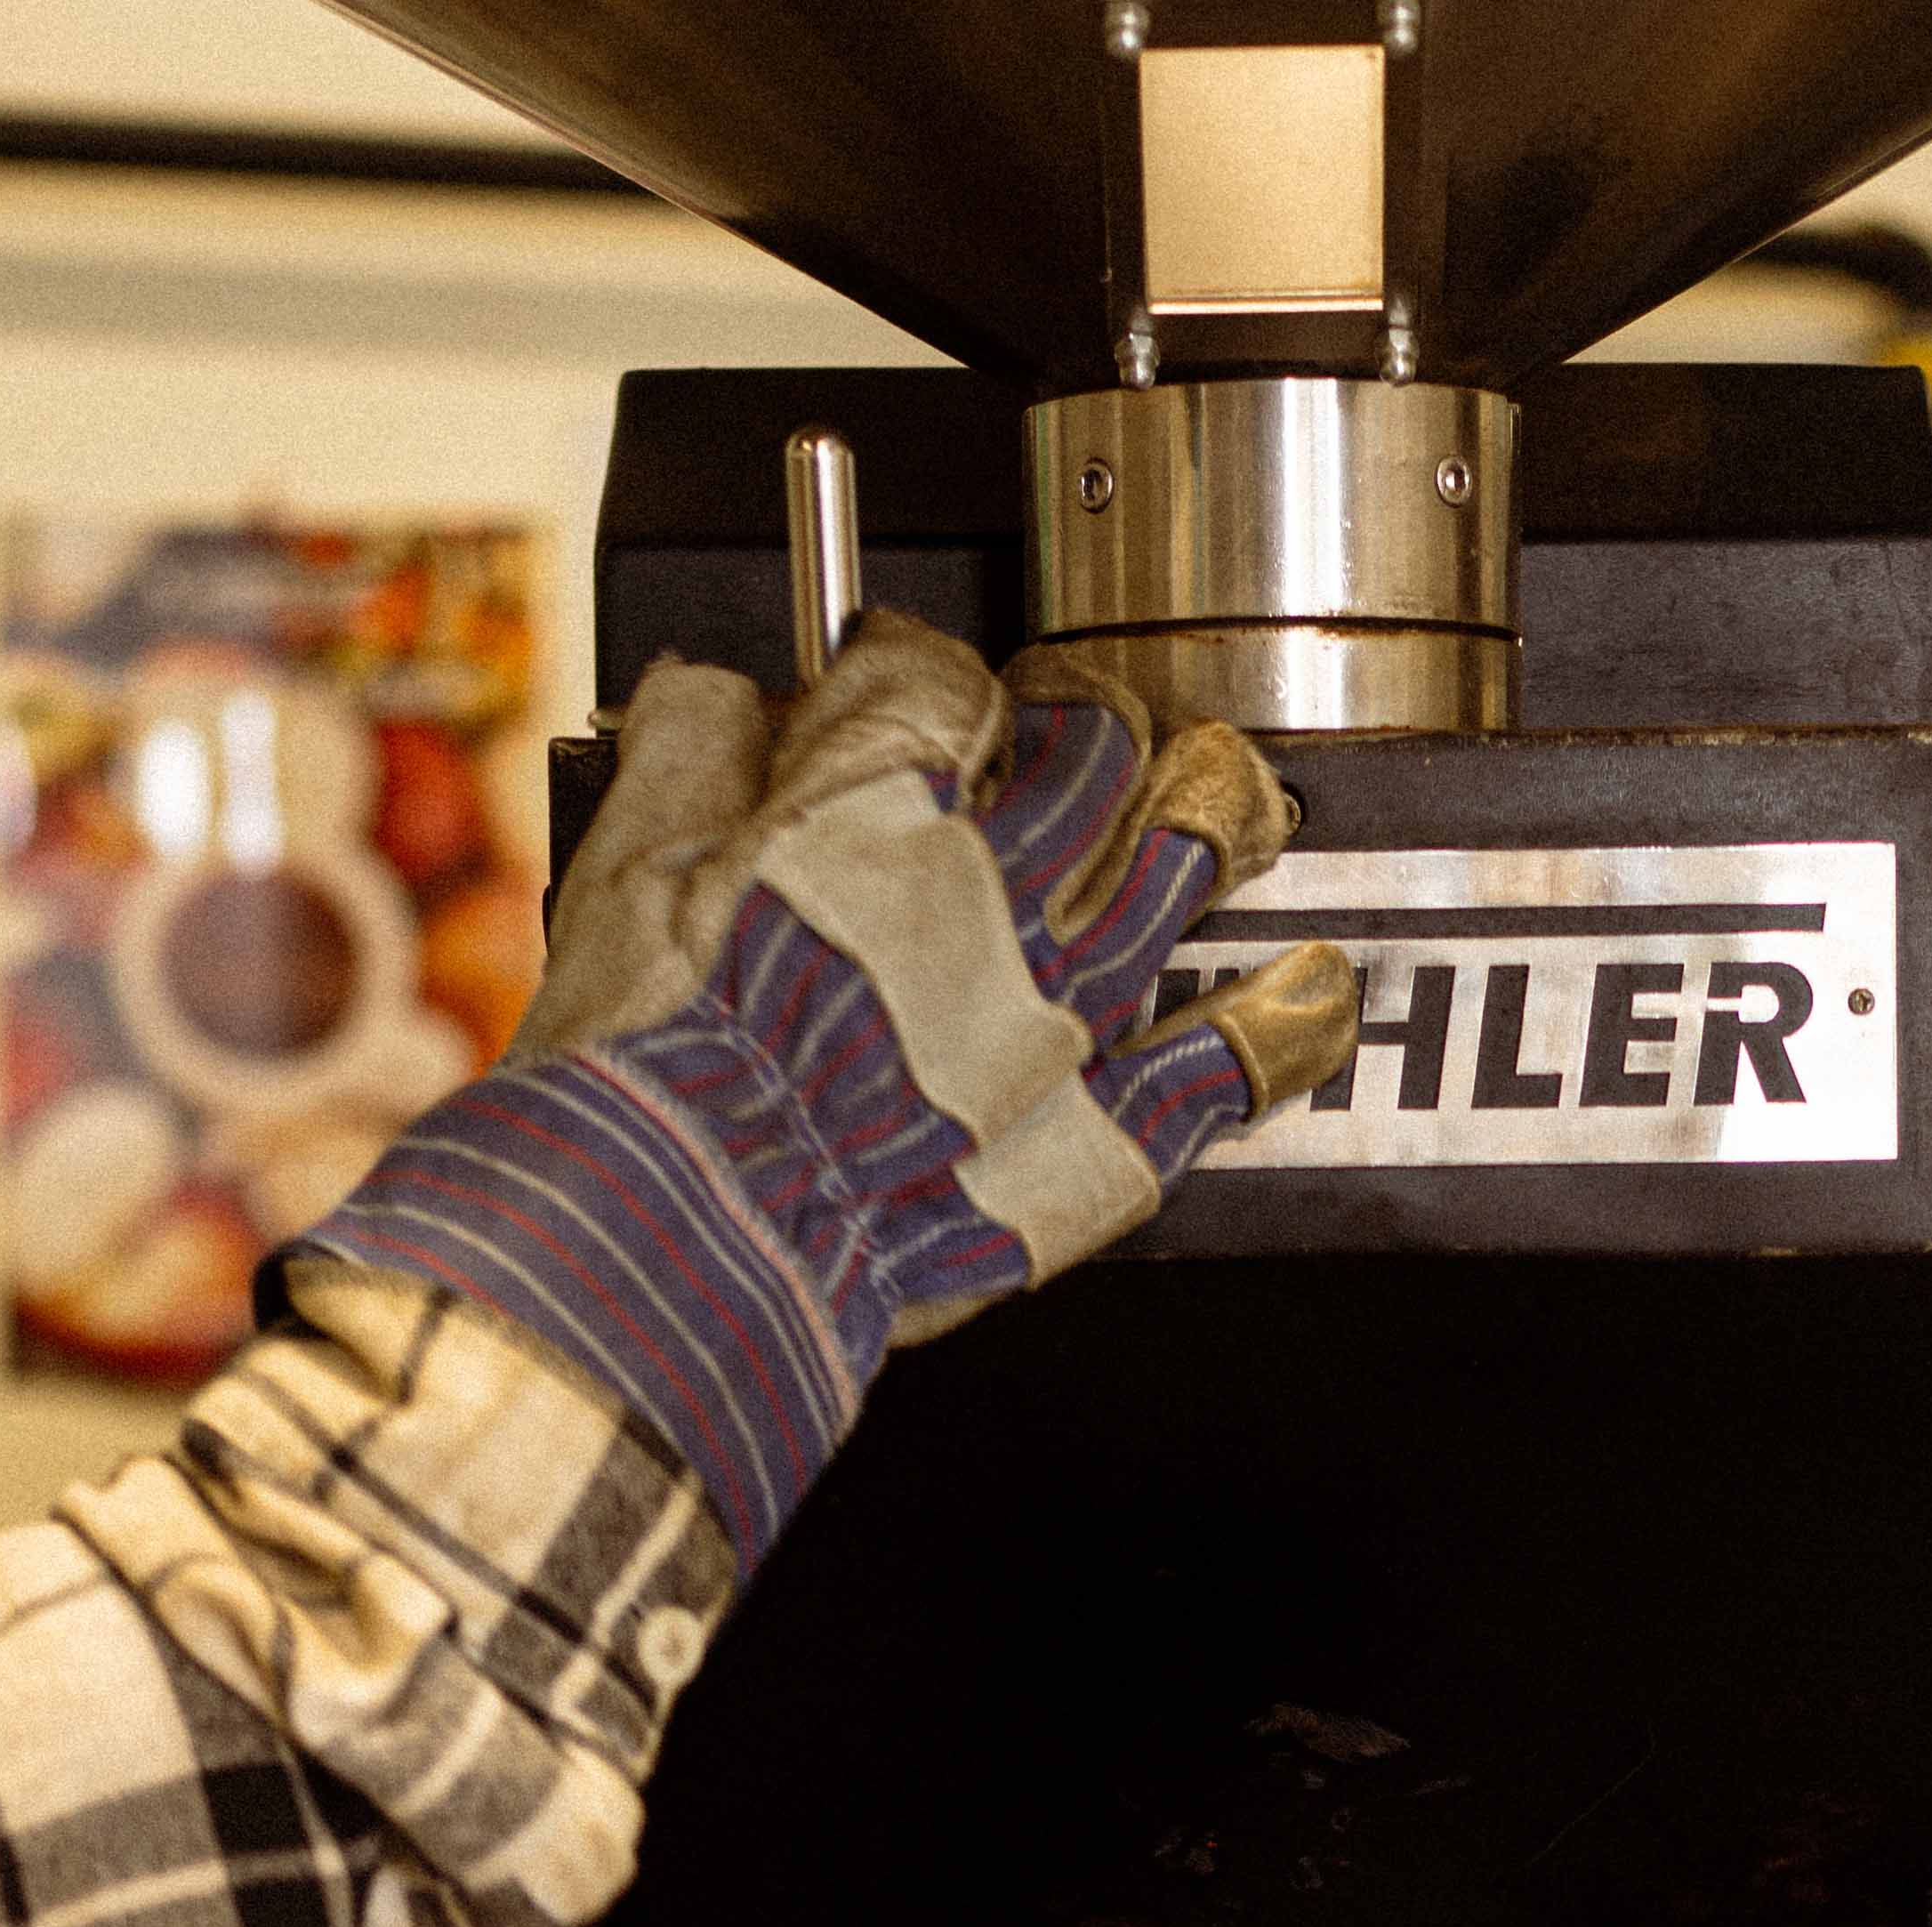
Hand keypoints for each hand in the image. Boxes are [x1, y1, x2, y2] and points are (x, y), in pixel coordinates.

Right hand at [297, 616, 1355, 1571]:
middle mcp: (992, 890)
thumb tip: (727, 695)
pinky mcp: (1094, 1143)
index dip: (927, 670)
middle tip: (1079, 732)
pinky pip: (1226, 1065)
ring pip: (1188, 861)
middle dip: (1090, 720)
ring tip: (1226, 792)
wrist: (685, 1251)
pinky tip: (1314, 991)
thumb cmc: (642, 1081)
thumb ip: (688, 754)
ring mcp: (1060, 1015)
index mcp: (872, 801)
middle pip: (1097, 748)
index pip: (941, 672)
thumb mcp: (616, 869)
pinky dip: (1288, 1022)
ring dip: (1219, 809)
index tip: (919, 694)